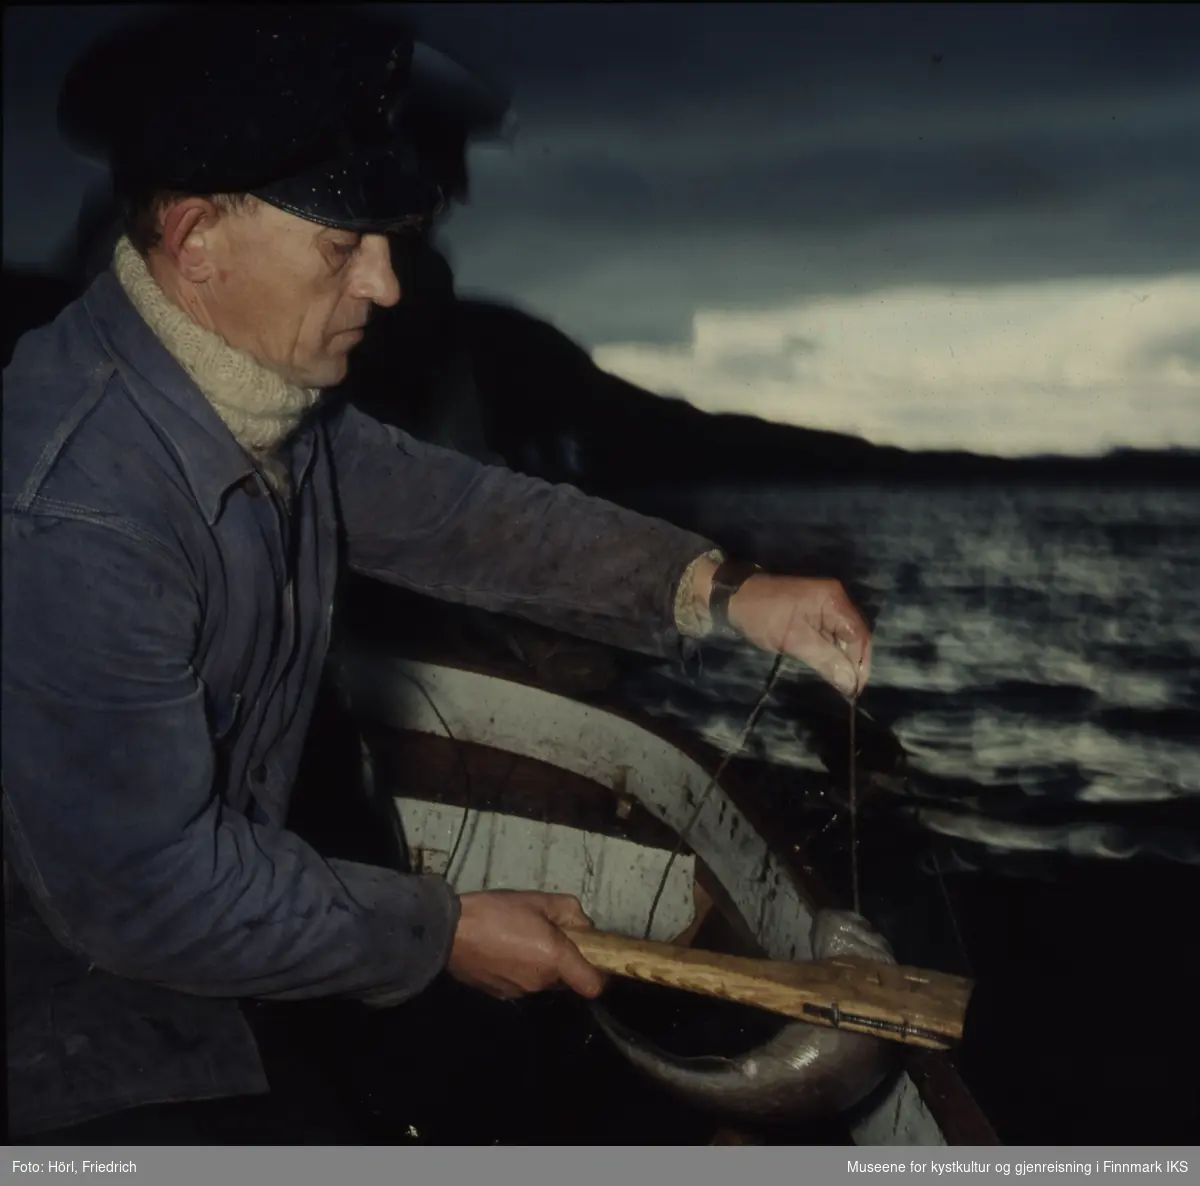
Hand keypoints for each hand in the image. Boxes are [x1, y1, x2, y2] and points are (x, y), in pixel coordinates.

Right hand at [446, 890, 607, 1000]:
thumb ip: (570, 912)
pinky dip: (520, 970)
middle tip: (547, 934)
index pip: (593, 986)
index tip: (590, 957)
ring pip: (543, 981)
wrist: (450, 932)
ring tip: (520, 939)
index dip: (597, 974)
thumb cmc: (497, 911)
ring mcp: (521, 992)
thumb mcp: (539, 900)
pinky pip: (522, 983)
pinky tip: (504, 951)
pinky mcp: (502, 995)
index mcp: (555, 958)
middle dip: (563, 961)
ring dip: (540, 965)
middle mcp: (541, 982)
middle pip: (566, 979)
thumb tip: (585, 928)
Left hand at [727, 574, 871, 697]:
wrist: (734, 597)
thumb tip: (850, 684)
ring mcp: (825, 603)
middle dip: (853, 662)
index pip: (859, 635)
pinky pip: (830, 632)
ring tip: (842, 684)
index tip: (856, 689)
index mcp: (834, 600)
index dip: (861, 663)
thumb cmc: (763, 616)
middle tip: (850, 690)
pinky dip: (831, 650)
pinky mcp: (814, 610)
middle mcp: (835, 598)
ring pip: (843, 635)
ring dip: (843, 658)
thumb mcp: (795, 641)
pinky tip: (831, 667)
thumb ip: (826, 661)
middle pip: (854, 634)